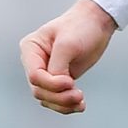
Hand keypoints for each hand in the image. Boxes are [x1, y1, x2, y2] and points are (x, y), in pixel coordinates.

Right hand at [20, 0, 117, 114]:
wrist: (96, 22)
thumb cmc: (81, 27)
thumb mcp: (68, 45)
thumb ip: (58, 67)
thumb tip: (57, 87)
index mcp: (31, 49)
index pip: (34, 75)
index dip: (52, 84)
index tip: (71, 82)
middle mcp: (34, 62)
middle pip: (39, 90)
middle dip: (59, 97)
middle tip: (79, 96)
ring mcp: (45, 72)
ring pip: (47, 98)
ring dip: (63, 104)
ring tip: (81, 102)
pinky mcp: (58, 79)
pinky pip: (57, 99)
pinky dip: (67, 105)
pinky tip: (80, 105)